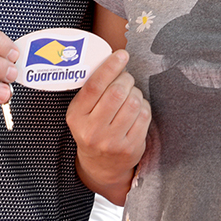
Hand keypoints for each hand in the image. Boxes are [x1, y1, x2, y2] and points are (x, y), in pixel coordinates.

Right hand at [66, 50, 150, 202]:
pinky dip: (144, 106)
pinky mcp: (130, 148)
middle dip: (126, 79)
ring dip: (136, 92)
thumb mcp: (82, 111)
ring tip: (131, 95)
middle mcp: (92, 131)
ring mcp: (112, 142)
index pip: (94, 86)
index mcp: (76, 116)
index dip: (110, 67)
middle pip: (116, 92)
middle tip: (126, 78)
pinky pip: (144, 116)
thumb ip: (93, 88)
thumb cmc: (92, 128)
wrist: (101, 165)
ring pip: (133, 103)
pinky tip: (137, 109)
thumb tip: (114, 59)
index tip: (122, 54)